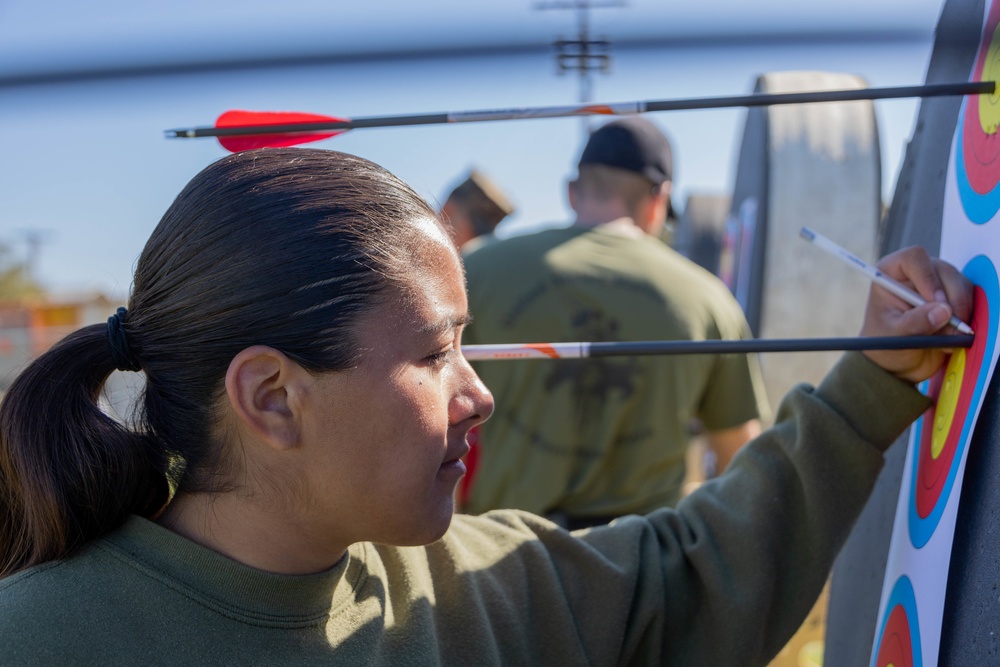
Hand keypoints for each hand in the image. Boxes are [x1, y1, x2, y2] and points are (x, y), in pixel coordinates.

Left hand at [861, 246, 973, 383]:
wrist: (897, 359)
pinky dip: (966, 316)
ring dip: (960, 310)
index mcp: (891, 274)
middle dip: (951, 298)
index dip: (928, 277)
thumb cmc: (885, 343)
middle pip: (943, 270)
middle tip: (951, 325)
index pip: (913, 258)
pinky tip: (952, 335)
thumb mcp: (894, 336)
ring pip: (960, 283)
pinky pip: (968, 298)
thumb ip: (915, 323)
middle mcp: (915, 272)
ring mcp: (936, 282)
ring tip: (947, 336)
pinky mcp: (952, 295)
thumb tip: (943, 311)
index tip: (935, 301)